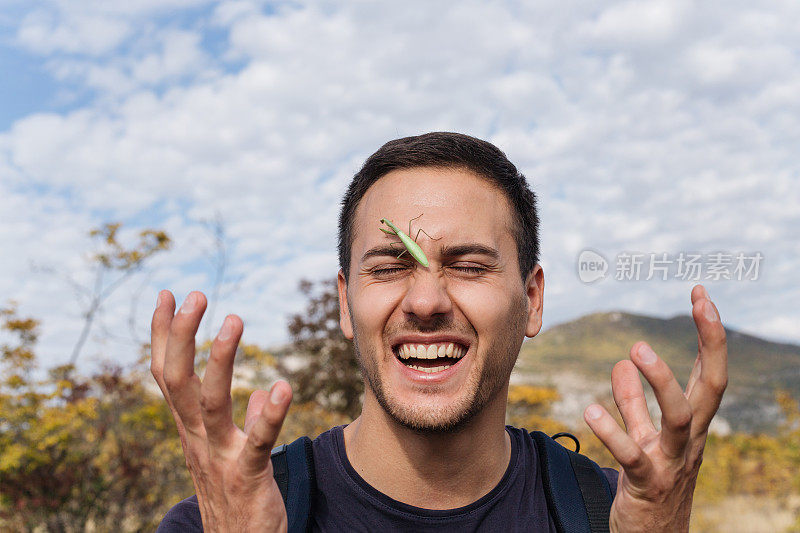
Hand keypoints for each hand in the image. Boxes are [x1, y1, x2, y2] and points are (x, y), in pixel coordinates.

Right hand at [150, 290, 292, 531]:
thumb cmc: (237, 499)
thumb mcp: (233, 456)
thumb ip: (245, 422)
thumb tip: (262, 392)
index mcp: (192, 430)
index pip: (167, 375)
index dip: (165, 336)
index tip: (167, 295)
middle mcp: (197, 439)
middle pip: (177, 382)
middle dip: (182, 337)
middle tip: (195, 295)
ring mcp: (218, 457)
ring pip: (209, 403)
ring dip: (219, 360)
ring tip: (233, 320)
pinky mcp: (247, 476)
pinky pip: (257, 441)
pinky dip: (269, 414)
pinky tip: (283, 386)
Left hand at [583, 285, 726, 531]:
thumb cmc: (651, 482)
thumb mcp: (644, 438)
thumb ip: (634, 403)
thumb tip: (621, 363)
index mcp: (691, 425)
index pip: (709, 373)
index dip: (710, 335)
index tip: (701, 295)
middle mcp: (690, 440)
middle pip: (711, 388)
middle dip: (711, 343)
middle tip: (698, 305)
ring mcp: (672, 463)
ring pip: (680, 418)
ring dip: (661, 382)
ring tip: (635, 350)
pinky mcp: (646, 484)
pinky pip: (632, 455)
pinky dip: (612, 431)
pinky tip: (590, 411)